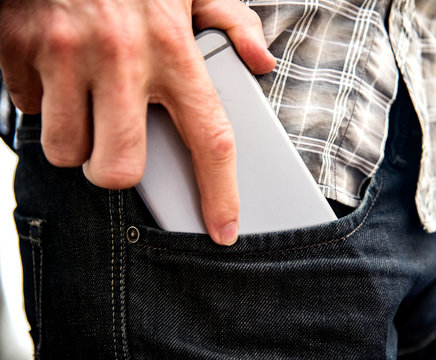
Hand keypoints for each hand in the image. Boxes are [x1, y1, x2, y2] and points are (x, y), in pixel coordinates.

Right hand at [0, 0, 275, 244]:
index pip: (209, 138)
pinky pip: (25, 109)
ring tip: (86, 100)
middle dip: (117, 171)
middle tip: (118, 143)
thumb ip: (234, 23)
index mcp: (174, 47)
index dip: (219, 193)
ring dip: (76, 140)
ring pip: (66, 150)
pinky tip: (56, 72)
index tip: (222, 230)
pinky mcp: (19, 48)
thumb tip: (262, 61)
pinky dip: (40, 102)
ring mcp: (66, 54)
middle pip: (120, 168)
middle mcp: (122, 56)